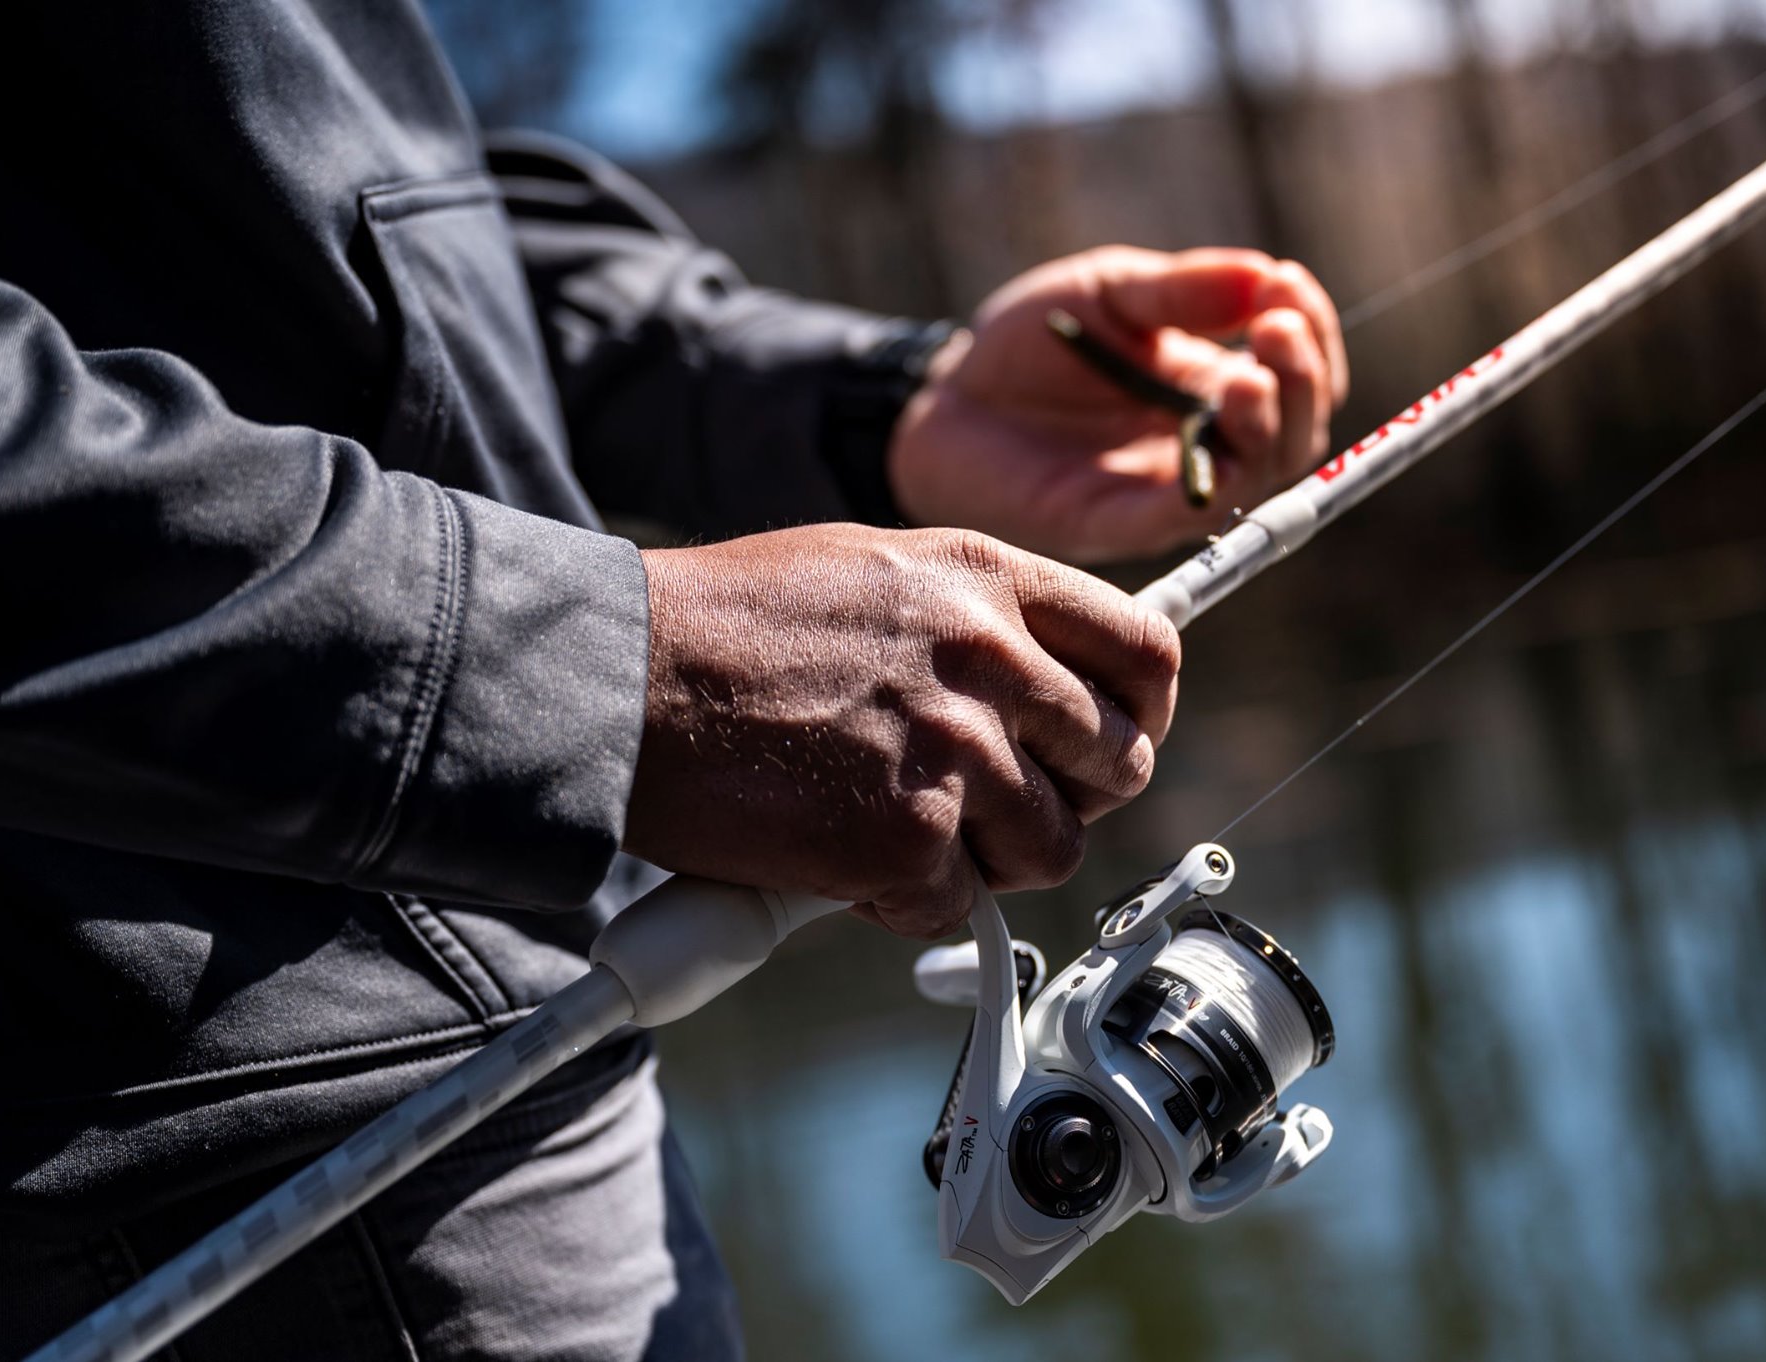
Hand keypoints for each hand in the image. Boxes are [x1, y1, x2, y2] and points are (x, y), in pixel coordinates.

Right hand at [625, 524, 1180, 937]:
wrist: (619, 678)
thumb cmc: (724, 625)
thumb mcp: (877, 572)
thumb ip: (973, 620)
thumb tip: (1042, 682)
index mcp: (988, 579)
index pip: (1146, 650)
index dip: (1144, 710)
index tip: (1120, 737)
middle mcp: (990, 659)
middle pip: (1119, 761)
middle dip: (1070, 797)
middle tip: (1003, 805)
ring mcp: (953, 753)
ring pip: (1051, 849)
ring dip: (990, 861)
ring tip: (908, 832)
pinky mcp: (906, 842)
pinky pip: (960, 906)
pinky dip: (906, 902)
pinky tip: (843, 859)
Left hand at [888, 246, 1348, 563]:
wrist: (943, 396)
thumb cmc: (1031, 344)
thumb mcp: (1112, 289)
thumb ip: (1185, 288)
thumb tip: (1270, 274)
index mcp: (1211, 385)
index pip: (1297, 372)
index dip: (1310, 330)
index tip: (1287, 285)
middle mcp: (1205, 443)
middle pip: (1295, 430)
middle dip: (1304, 378)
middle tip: (1277, 329)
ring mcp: (1168, 488)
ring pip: (1258, 477)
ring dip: (1272, 425)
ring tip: (1248, 376)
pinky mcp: (1122, 524)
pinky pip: (1188, 517)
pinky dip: (1216, 480)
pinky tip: (1218, 423)